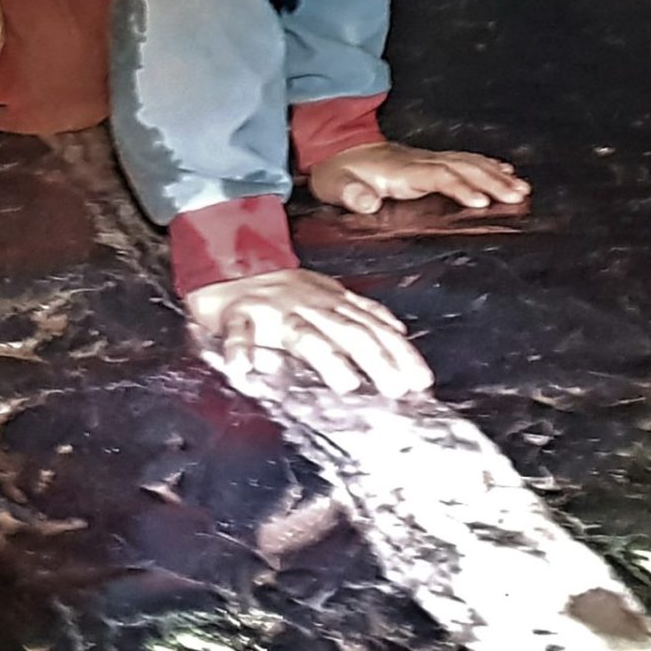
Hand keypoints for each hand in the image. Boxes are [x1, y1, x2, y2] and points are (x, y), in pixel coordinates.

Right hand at [185, 267, 430, 397]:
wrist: (229, 262)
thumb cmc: (281, 289)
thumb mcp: (328, 294)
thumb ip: (360, 313)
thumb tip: (399, 331)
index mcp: (332, 302)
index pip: (373, 328)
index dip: (399, 353)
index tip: (421, 380)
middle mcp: (308, 305)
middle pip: (348, 332)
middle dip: (376, 359)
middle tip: (397, 388)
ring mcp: (273, 311)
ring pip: (303, 334)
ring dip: (326, 358)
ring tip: (346, 384)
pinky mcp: (237, 316)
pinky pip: (238, 334)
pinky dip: (240, 351)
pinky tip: (244, 371)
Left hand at [306, 141, 529, 215]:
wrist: (337, 147)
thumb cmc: (339, 173)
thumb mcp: (336, 186)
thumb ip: (351, 195)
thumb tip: (368, 201)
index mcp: (402, 171)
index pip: (439, 177)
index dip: (461, 187)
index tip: (482, 202)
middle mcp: (420, 161)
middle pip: (463, 167)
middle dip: (492, 181)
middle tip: (519, 195)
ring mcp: (427, 158)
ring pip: (468, 162)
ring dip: (496, 174)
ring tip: (522, 188)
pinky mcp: (430, 160)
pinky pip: (464, 159)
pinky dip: (487, 164)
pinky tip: (505, 171)